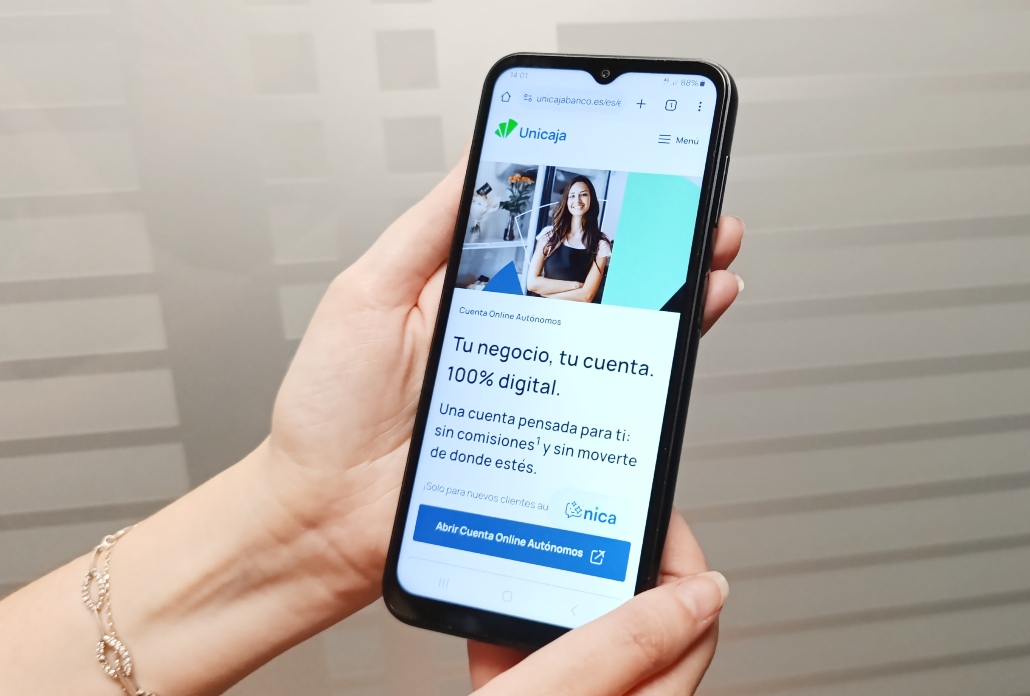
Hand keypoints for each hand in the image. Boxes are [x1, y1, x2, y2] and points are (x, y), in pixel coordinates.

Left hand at [260, 155, 744, 601]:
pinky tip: (674, 359)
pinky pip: (606, 417)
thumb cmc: (328, 412)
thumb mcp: (368, 293)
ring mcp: (535, 398)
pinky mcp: (547, 450)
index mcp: (471, 299)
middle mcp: (512, 346)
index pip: (550, 244)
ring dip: (675, 312)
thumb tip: (476, 160)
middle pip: (603, 293)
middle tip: (705, 225)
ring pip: (619, 349)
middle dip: (663, 255)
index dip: (601, 213)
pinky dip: (650, 391)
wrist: (319, 517)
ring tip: (710, 277)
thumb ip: (428, 231)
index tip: (645, 181)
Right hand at [468, 511, 724, 694]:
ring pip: (578, 635)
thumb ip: (633, 639)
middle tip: (579, 517)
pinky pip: (527, 658)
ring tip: (530, 554)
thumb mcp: (566, 686)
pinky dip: (507, 629)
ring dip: (552, 592)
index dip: (673, 547)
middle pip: (635, 617)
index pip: (693, 611)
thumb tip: (710, 590)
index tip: (644, 503)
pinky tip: (486, 607)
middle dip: (606, 561)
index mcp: (650, 694)